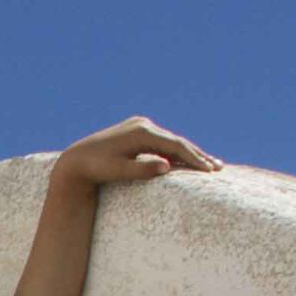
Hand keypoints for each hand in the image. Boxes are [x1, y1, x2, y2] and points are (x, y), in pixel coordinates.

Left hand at [50, 115, 221, 189]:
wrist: (77, 159)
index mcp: (141, 133)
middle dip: (198, 155)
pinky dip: (175, 151)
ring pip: (171, 141)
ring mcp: (140, 126)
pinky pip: (162, 141)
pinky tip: (186, 159)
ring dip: (189, 153)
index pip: (175, 145)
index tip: (209, 170)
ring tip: (209, 164)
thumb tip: (166, 166)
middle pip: (177, 141)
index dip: (194, 158)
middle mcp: (143, 125)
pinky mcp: (137, 130)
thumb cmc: (96, 168)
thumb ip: (142, 169)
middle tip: (218, 168)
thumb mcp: (118, 171)